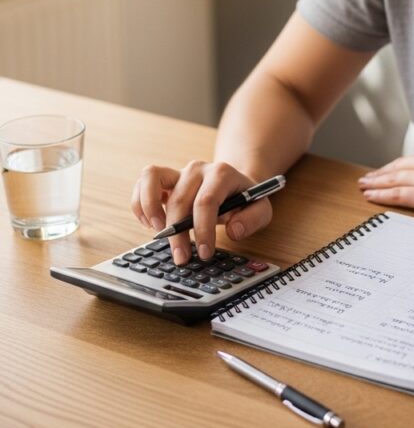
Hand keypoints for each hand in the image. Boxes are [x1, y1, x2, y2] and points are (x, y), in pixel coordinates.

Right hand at [130, 160, 271, 263]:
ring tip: (157, 232)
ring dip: (150, 208)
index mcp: (222, 173)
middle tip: (181, 258)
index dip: (203, 229)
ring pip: (152, 178)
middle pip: (179, 199)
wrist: (236, 183)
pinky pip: (143, 182)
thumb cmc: (245, 199)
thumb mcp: (261, 210)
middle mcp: (197, 169)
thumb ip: (253, 219)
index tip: (205, 253)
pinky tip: (148, 224)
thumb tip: (233, 230)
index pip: (206, 201)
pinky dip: (139, 202)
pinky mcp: (164, 178)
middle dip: (178, 233)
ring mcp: (179, 172)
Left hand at [357, 140, 413, 225]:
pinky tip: (370, 196)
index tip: (388, 170)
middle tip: (366, 177)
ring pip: (393, 179)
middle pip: (399, 166)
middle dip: (381, 172)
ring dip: (375, 183)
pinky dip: (380, 195)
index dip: (398, 166)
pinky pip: (396, 195)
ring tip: (362, 186)